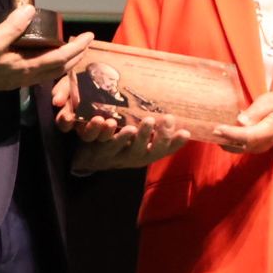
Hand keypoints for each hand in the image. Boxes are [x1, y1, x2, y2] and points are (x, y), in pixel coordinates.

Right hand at [0, 5, 93, 96]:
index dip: (76, 48)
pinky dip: (50, 64)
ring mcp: (18, 80)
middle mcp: (26, 77)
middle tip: (85, 42)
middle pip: (59, 68)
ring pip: (49, 72)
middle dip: (75, 56)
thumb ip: (12, 27)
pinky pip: (39, 73)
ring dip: (64, 61)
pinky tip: (46, 56)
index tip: (89, 36)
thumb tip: (31, 11)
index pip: (60, 58)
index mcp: (25, 67)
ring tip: (70, 48)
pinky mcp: (10, 79)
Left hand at [69, 113, 189, 172]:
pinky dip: (101, 132)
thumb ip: (155, 131)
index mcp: (142, 155)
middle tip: (155, 120)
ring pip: (119, 149)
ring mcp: (110, 155)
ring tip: (132, 128)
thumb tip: (178, 114)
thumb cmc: (120, 144)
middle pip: (142, 153)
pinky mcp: (92, 149)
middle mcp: (128, 158)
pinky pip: (96, 141)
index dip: (173, 144)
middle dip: (150, 138)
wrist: (87, 158)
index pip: (161, 151)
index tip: (185, 132)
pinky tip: (105, 121)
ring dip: (126, 138)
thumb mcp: (139, 140)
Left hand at [213, 89, 272, 153]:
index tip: (216, 127)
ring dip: (222, 141)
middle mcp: (264, 143)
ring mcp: (260, 147)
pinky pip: (240, 146)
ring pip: (237, 148)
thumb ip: (255, 112)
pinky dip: (228, 141)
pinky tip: (218, 131)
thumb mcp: (270, 101)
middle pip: (239, 145)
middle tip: (204, 129)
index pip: (247, 136)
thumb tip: (240, 121)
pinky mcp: (255, 146)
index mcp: (270, 130)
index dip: (230, 134)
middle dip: (221, 139)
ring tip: (207, 130)